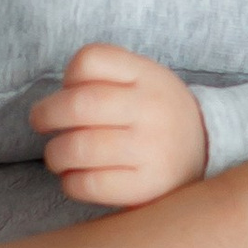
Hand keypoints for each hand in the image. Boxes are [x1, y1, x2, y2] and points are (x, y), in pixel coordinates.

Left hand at [36, 44, 209, 204]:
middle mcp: (153, 109)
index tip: (68, 91)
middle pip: (78, 104)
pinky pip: (90, 185)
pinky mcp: (147, 188)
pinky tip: (76, 177)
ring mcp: (152, 150)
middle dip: (46, 114)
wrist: (206, 152)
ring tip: (58, 156)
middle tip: (41, 123)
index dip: (67, 76)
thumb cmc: (155, 114)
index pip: (90, 59)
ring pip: (78, 147)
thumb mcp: (143, 80)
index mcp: (148, 76)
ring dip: (55, 154)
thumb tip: (53, 102)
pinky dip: (70, 183)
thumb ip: (104, 78)